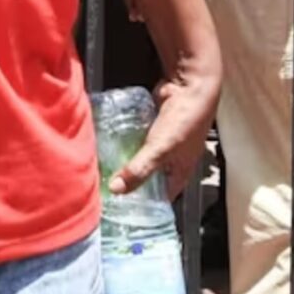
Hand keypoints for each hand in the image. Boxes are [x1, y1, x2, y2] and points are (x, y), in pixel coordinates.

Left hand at [109, 63, 220, 198]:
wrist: (190, 84)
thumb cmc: (184, 120)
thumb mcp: (161, 149)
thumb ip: (139, 169)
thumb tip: (115, 190)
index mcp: (181, 171)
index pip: (162, 197)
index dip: (146, 205)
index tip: (123, 210)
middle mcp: (173, 159)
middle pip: (149, 177)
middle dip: (130, 182)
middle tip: (106, 187)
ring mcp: (164, 141)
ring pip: (142, 156)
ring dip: (126, 160)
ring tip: (103, 168)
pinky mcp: (154, 125)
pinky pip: (138, 138)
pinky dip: (126, 141)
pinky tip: (109, 144)